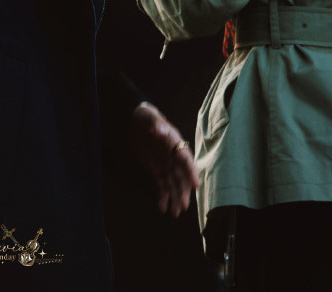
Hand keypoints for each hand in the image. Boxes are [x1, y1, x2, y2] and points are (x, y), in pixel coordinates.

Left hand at [130, 102, 198, 216]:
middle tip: (183, 206)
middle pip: (181, 177)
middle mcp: (173, 157)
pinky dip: (162, 197)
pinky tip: (162, 208)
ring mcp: (165, 165)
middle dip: (183, 191)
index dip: (191, 172)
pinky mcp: (156, 170)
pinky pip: (161, 185)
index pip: (186, 159)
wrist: (135, 122)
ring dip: (174, 199)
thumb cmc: (146, 117)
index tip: (196, 185)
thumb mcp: (150, 117)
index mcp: (175, 144)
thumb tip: (160, 129)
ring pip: (172, 185)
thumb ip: (156, 124)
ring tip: (174, 213)